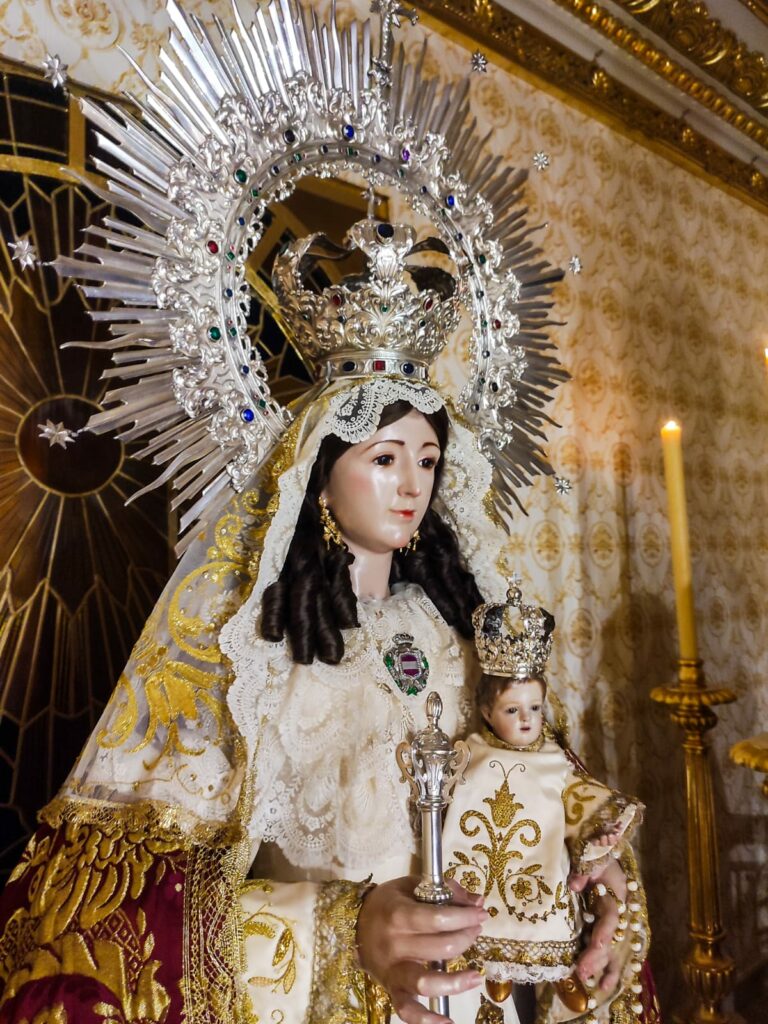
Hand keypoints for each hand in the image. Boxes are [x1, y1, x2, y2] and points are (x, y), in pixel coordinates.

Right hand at [356, 876, 485, 1023]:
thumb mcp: (412, 885)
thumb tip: (477, 902)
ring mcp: (392, 970)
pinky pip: (407, 1010)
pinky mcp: (391, 989)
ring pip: (426, 982)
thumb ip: (446, 890)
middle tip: (475, 929)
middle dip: (466, 937)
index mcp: (398, 914)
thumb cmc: (388, 902)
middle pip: (441, 947)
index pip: (439, 918)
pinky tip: (448, 1023)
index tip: (480, 913)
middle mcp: (395, 944)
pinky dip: (427, 1020)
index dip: (465, 916)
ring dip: (456, 980)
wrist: (354, 923)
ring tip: (475, 975)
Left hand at [570, 859, 627, 994]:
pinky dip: (607, 968)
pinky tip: (601, 985)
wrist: (603, 850)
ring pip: (612, 948)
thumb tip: (574, 886)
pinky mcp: (605, 925)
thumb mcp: (591, 856)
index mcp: (616, 894)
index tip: (597, 945)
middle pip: (609, 938)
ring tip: (590, 982)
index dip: (604, 931)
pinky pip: (609, 949)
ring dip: (601, 966)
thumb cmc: (596, 853)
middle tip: (582, 972)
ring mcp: (614, 921)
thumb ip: (583, 871)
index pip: (611, 917)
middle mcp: (618, 911)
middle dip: (597, 956)